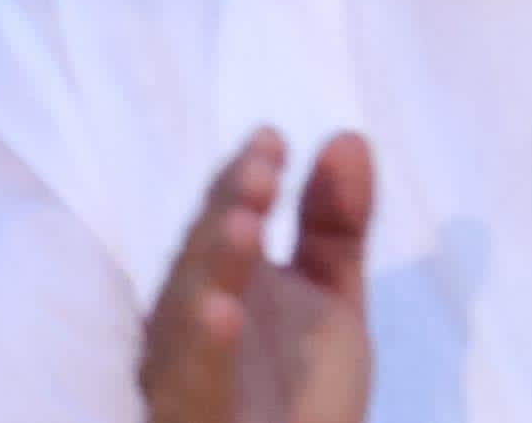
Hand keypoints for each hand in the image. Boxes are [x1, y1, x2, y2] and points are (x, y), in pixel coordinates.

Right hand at [142, 129, 374, 422]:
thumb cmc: (301, 390)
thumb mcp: (330, 300)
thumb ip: (334, 223)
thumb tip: (348, 136)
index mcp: (218, 278)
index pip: (223, 216)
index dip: (243, 178)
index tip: (274, 141)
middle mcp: (189, 314)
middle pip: (201, 252)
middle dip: (227, 211)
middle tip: (261, 176)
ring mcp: (183, 364)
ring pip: (188, 308)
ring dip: (215, 267)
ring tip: (246, 230)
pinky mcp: (190, 411)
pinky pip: (193, 380)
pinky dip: (204, 347)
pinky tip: (222, 311)